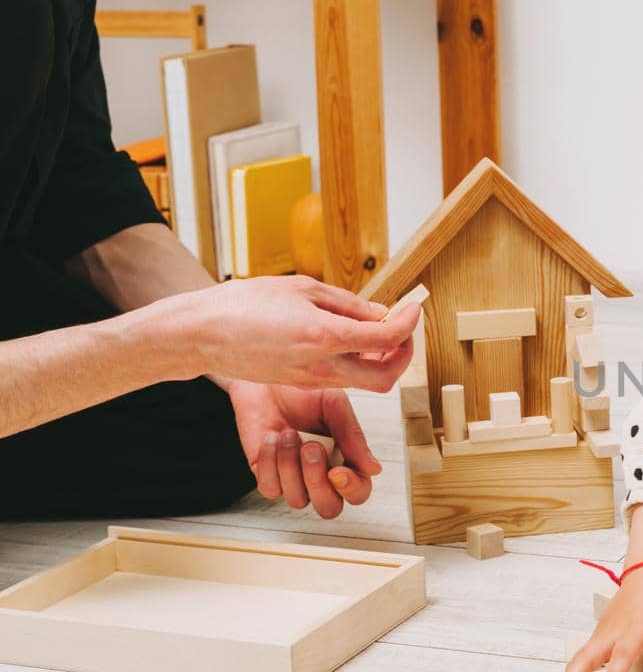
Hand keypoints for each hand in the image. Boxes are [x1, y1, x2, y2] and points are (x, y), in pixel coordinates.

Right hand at [161, 276, 419, 390]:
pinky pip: (340, 377)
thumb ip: (346, 303)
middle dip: (403, 355)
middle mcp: (321, 367)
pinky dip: (355, 360)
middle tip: (403, 330)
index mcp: (324, 337)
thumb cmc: (242, 304)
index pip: (387, 340)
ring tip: (375, 329)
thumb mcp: (300, 288)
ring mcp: (310, 380)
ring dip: (380, 359)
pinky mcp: (299, 383)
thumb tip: (380, 313)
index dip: (409, 323)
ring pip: (364, 382)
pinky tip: (347, 336)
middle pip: (385, 379)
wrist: (198, 334)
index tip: (414, 307)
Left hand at [227, 382, 382, 518]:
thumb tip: (375, 469)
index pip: (358, 493)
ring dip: (291, 465)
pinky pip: (270, 488)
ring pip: (297, 500)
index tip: (337, 470)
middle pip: (329, 508)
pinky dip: (270, 461)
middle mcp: (321, 476)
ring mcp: (293, 479)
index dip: (351, 489)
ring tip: (289, 433)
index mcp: (346, 460)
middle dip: (317, 482)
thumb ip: (353, 437)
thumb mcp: (335, 406)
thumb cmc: (303, 391)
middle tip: (311, 447)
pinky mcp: (266, 476)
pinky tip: (272, 437)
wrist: (265, 379)